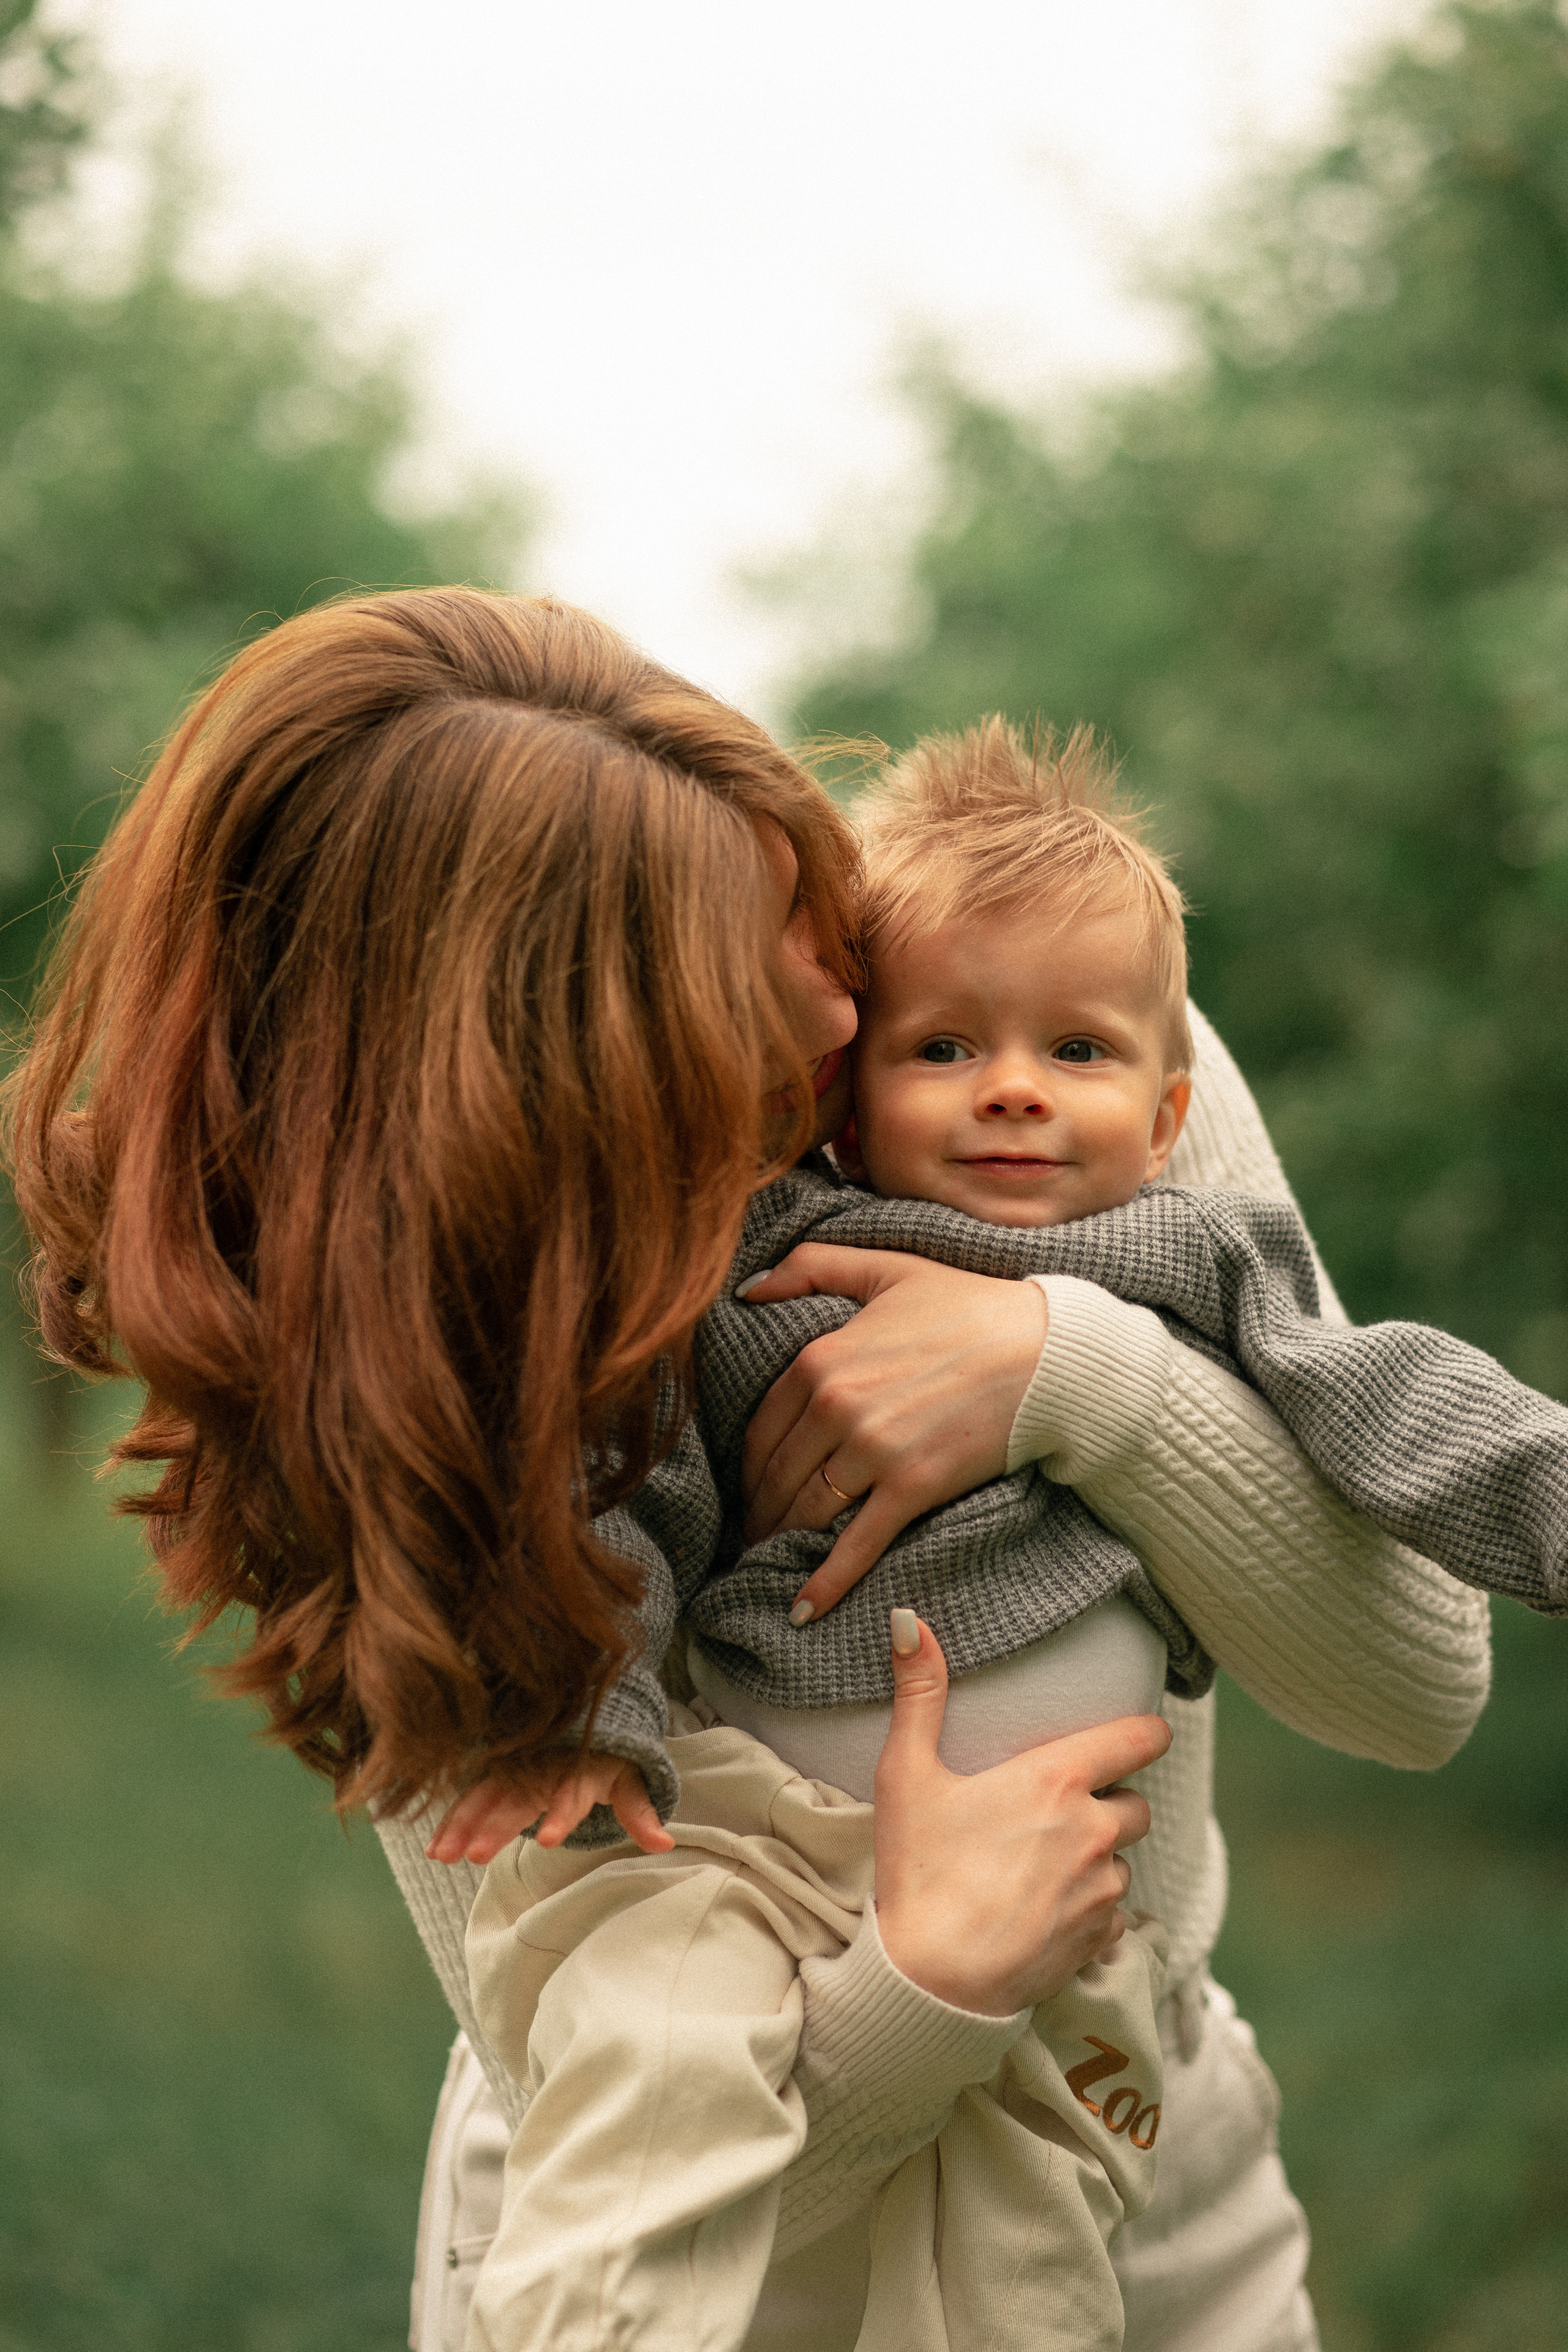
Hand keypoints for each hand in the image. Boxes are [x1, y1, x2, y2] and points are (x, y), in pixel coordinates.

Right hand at [424, 1753, 674, 1865]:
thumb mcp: (630, 1780)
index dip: (561, 1814)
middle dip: (497, 1825)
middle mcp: (543, 1767)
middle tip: (474, 1854)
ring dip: (464, 1824)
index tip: (548, 1839)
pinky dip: (453, 1820)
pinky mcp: (496, 1773)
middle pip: (519, 1798)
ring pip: (487, 1796)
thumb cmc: (610, 1757)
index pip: (571, 1793)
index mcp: (580, 1769)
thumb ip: (640, 1812)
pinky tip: (434, 1848)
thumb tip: (665, 1844)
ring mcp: (515, 1768)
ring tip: (444, 1856)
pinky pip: (471, 1796)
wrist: (586, 1712)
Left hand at [740, 1246, 1047, 1620]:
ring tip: (769, 1561)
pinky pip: (856, 1545)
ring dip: (781, 1543)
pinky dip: (825, 1583)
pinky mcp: (912, 1487)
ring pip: (806, 1512)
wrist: (1047, 1351)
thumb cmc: (969, 1306)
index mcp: (820, 1358)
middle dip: (758, 1510)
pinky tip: (801, 1611)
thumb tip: (745, 1289)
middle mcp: (836, 1406)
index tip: (745, 1488)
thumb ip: (810, 1266)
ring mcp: (873, 1450)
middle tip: (750, 1533)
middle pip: (776, 1476)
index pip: (760, 1428)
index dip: (746, 1466)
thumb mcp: (886, 1268)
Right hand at [873, 1611, 1168, 2016]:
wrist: (929, 1983)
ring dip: (1096, 1859)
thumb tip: (910, 1619)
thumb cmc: (917, 1871)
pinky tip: (1042, 1911)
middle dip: (1108, 1804)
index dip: (1145, 1732)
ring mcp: (1102, 1888)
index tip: (1137, 1736)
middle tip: (1053, 1814)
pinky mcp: (1100, 1938)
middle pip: (1136, 1803)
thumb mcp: (906, 1774)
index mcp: (1057, 1779)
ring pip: (1122, 1860)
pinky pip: (1113, 1913)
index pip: (1141, 1737)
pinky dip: (1089, 1909)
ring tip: (1039, 1867)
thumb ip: (919, 1693)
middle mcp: (1094, 1829)